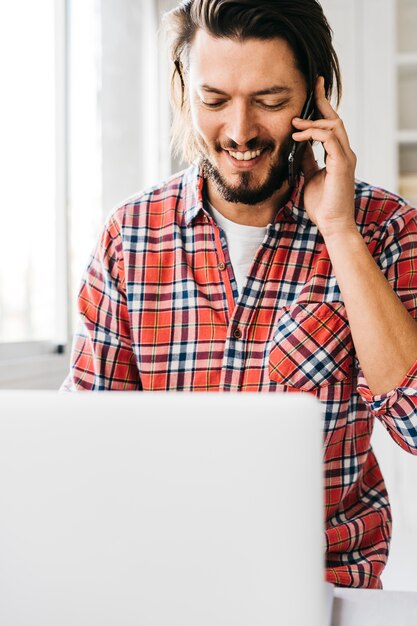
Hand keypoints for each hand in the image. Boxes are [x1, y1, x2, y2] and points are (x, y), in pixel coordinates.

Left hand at [292, 76, 356, 238]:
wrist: (331, 224)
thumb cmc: (321, 205)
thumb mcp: (309, 176)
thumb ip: (306, 159)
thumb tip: (298, 145)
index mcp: (338, 155)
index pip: (331, 125)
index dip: (322, 107)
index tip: (314, 91)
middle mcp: (345, 153)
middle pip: (335, 120)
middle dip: (323, 101)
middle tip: (312, 86)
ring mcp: (345, 157)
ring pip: (333, 126)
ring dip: (312, 122)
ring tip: (294, 124)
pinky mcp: (342, 164)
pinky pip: (329, 139)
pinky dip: (313, 135)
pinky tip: (298, 138)